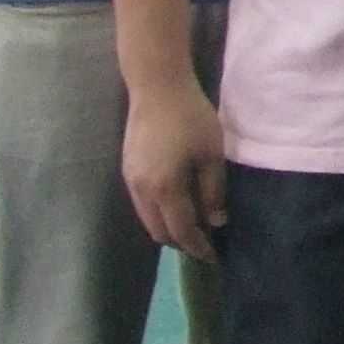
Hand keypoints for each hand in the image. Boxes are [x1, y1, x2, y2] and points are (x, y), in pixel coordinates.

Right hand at [122, 78, 225, 258]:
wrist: (157, 87)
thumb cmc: (191, 118)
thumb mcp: (211, 154)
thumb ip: (213, 191)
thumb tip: (216, 221)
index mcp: (164, 189)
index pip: (181, 231)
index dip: (197, 247)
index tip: (213, 257)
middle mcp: (141, 191)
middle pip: (159, 231)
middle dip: (181, 242)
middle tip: (205, 244)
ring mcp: (130, 180)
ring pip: (147, 219)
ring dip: (168, 229)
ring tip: (194, 227)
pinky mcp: (128, 169)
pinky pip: (142, 204)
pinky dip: (159, 213)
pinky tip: (177, 205)